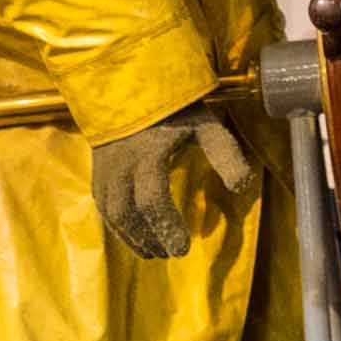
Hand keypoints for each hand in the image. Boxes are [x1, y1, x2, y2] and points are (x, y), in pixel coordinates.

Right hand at [89, 104, 253, 257]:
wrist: (131, 86)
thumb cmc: (175, 109)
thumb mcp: (206, 126)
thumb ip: (225, 154)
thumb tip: (242, 188)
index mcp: (148, 154)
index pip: (153, 199)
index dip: (167, 226)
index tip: (183, 248)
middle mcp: (122, 165)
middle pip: (128, 213)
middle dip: (149, 238)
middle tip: (171, 254)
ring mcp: (106, 169)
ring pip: (112, 214)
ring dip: (132, 238)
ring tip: (154, 252)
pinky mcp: (98, 172)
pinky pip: (103, 207)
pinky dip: (118, 227)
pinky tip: (134, 236)